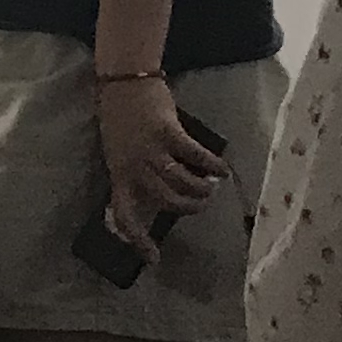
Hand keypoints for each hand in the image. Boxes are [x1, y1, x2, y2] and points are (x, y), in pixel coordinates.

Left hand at [92, 73, 227, 253]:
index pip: (124, 215)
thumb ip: (135, 175)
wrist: (123, 82)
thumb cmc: (122, 120)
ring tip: (211, 188)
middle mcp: (133, 166)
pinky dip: (212, 165)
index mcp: (119, 174)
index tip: (154, 259)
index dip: (138, 240)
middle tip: (201, 204)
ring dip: (200, 189)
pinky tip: (222, 170)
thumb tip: (160, 199)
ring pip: (181, 182)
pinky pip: (195, 155)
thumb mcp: (120, 153)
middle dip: (187, 207)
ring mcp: (150, 149)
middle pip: (165, 200)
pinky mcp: (168, 131)